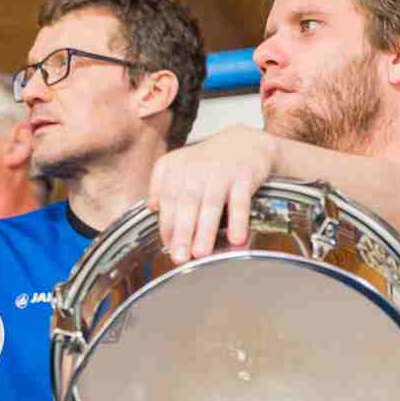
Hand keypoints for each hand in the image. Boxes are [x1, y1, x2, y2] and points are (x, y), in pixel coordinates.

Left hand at [147, 126, 279, 263]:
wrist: (247, 143)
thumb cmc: (210, 162)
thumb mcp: (180, 165)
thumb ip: (161, 184)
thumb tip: (152, 207)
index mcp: (177, 169)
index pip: (167, 200)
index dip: (167, 225)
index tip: (168, 247)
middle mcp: (196, 169)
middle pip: (186, 204)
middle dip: (182, 232)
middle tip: (179, 257)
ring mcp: (221, 172)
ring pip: (211, 204)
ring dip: (205, 230)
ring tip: (201, 253)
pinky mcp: (244, 176)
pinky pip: (240, 201)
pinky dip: (238, 220)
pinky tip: (237, 239)